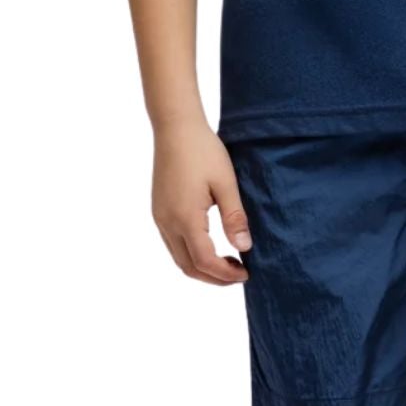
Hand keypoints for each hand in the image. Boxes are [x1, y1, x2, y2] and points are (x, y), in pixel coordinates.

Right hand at [151, 113, 253, 282]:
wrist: (176, 128)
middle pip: (188, 267)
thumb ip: (234, 218)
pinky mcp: (158, 210)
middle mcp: (167, 223)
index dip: (226, 273)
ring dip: (202, 267)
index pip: (205, 261)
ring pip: (178, 258)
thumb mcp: (226, 184)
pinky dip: (191, 254)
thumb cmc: (203, 151)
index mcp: (185, 218)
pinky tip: (210, 245)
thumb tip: (244, 248)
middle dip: (214, 277)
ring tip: (228, 262)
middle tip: (239, 274)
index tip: (247, 273)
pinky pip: (173, 244)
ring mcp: (160, 217)